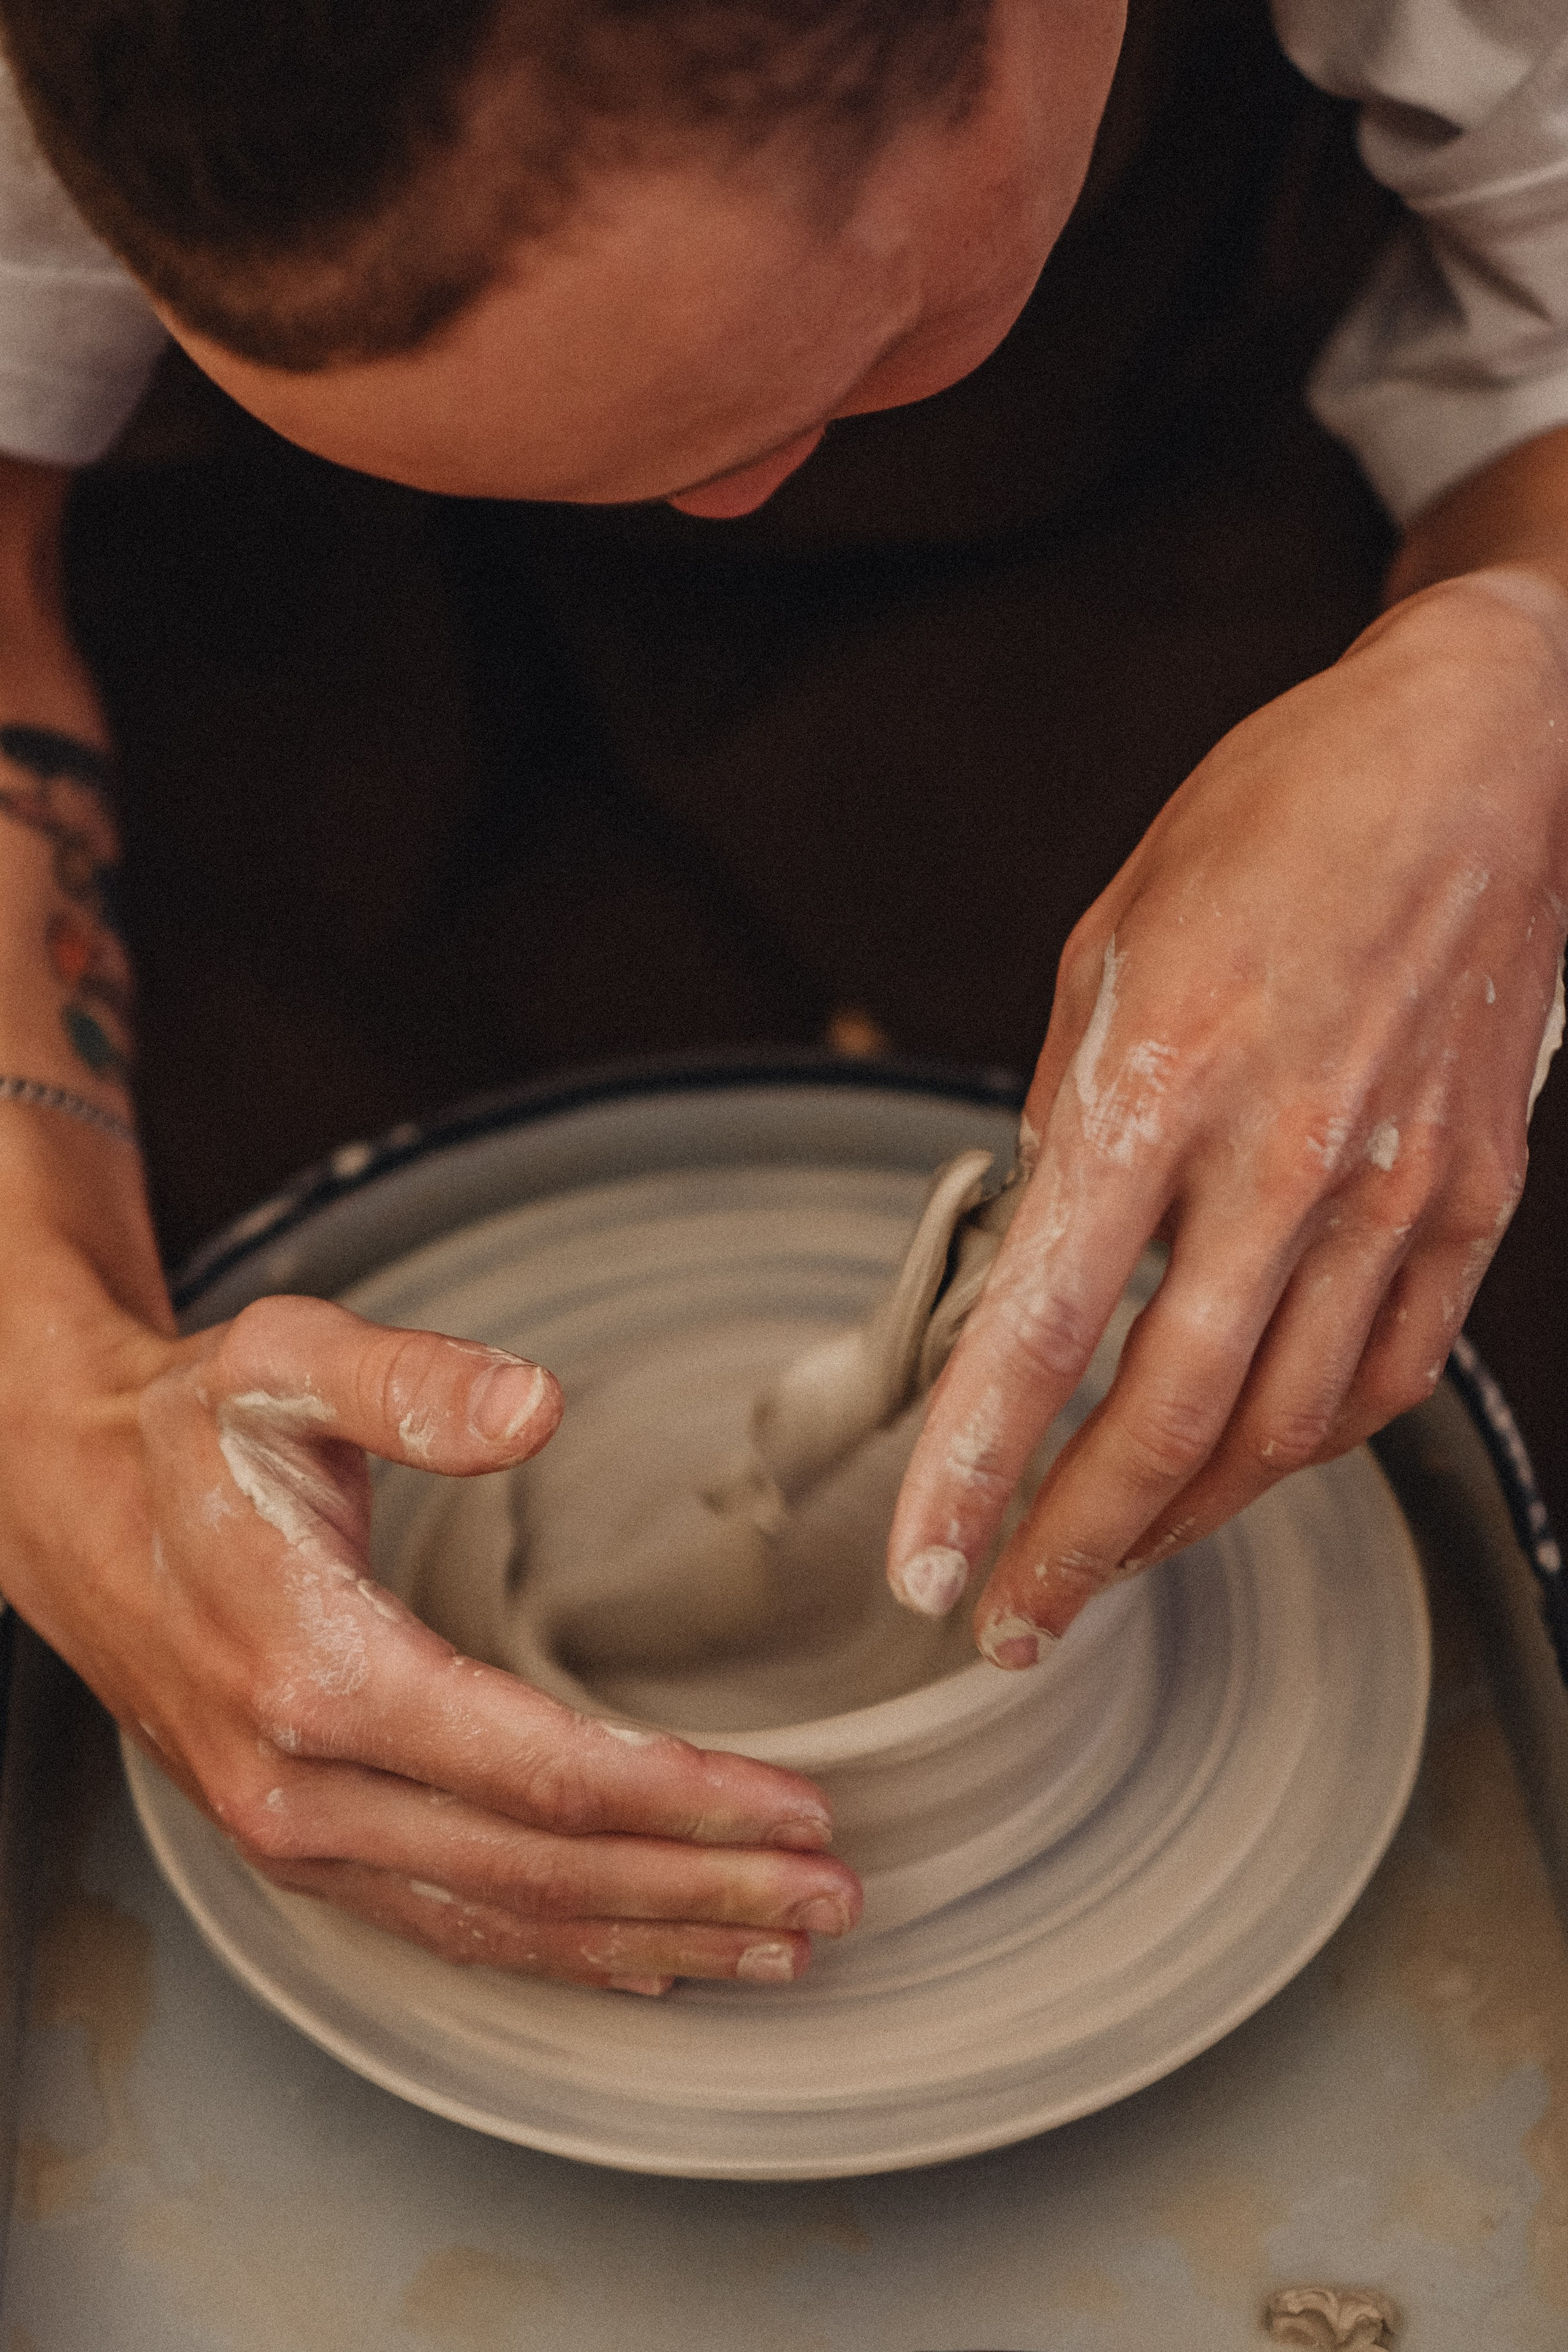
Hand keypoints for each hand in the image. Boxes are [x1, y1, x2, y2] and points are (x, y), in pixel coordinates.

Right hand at [3, 1219, 860, 1989]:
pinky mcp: (299, 1842)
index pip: (541, 1772)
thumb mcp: (284, 1364)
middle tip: (834, 1900)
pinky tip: (644, 1954)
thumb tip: (538, 1404)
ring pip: (500, 1920)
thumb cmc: (185, 1433)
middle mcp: (301, 1784)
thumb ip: (413, 1384)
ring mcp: (295, 1832)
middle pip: (543, 1870)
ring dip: (650, 1939)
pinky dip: (558, 1948)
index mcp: (314, 1671)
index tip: (800, 1813)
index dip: (684, 1802)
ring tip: (777, 1946)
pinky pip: (445, 1923)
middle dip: (702, 1891)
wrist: (62, 1502)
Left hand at [889, 570, 1567, 1661]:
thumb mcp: (1110, 943)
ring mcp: (1398, 1189)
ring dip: (1182, 1523)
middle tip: (1004, 1622)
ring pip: (1285, 1425)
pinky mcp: (1474, 1202)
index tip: (922, 1559)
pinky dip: (1302, 1448)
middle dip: (1073, 1547)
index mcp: (1166, 1078)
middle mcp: (1287, 1155)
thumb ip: (1070, 1114)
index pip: (1050, 1319)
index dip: (977, 1461)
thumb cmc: (1275, 825)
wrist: (1478, 760)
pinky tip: (1242, 1467)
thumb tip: (1038, 1253)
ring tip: (1105, 1563)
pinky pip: (1383, 1375)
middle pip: (1170, 1415)